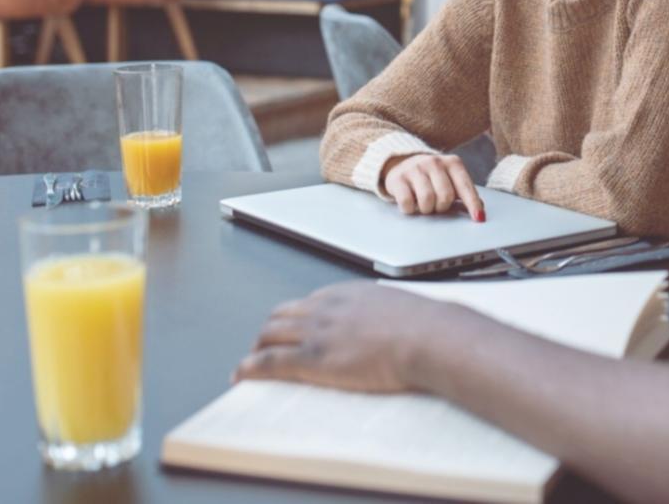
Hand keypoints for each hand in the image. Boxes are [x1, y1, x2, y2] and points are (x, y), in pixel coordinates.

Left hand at [234, 281, 461, 393]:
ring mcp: (316, 332)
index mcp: (348, 293)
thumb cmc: (426, 327)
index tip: (292, 329)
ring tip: (250, 363)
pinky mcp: (312, 358)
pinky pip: (268, 361)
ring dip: (257, 349)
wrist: (427, 336)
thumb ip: (386, 315)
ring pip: (269, 335)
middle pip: (281, 316)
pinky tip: (240, 375)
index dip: (295, 319)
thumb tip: (395, 326)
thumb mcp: (402, 310)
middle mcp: (325, 307)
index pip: (308, 303)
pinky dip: (249, 367)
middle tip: (264, 347)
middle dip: (269, 332)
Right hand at [383, 154, 484, 221]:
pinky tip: (411, 203)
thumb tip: (479, 210)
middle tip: (438, 205)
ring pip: (427, 200)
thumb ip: (465, 192)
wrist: (402, 162)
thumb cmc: (432, 176)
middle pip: (446, 196)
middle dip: (443, 207)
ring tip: (425, 204)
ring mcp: (415, 168)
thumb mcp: (451, 179)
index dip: (472, 204)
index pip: (465, 186)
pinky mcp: (398, 178)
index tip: (479, 218)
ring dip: (427, 209)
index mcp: (453, 163)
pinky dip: (410, 209)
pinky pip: (407, 203)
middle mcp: (435, 162)